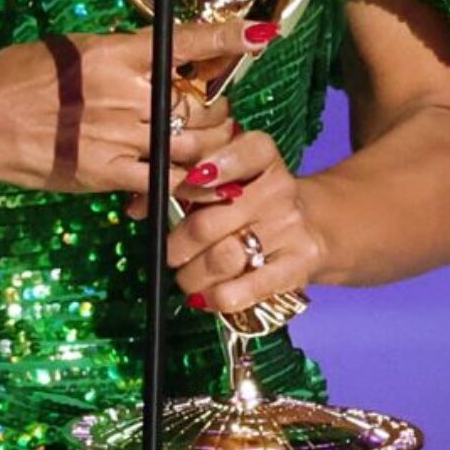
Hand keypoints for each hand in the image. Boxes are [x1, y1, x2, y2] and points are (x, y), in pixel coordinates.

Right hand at [0, 18, 265, 195]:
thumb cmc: (18, 76)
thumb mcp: (71, 50)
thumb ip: (117, 56)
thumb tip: (153, 56)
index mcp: (117, 54)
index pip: (186, 43)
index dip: (229, 38)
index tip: (263, 33)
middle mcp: (127, 93)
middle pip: (201, 104)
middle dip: (218, 110)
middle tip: (213, 112)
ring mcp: (120, 136)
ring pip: (193, 145)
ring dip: (211, 148)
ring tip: (209, 148)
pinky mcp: (107, 173)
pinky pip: (165, 182)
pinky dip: (189, 184)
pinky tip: (201, 185)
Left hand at [163, 128, 327, 316]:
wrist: (313, 224)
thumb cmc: (250, 198)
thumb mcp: (227, 176)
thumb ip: (184, 182)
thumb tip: (136, 206)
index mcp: (262, 154)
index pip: (241, 152)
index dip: (209, 168)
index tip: (186, 182)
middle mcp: (280, 188)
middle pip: (211, 219)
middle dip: (177, 243)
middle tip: (168, 252)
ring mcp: (290, 228)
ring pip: (224, 257)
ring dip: (192, 275)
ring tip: (184, 277)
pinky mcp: (297, 266)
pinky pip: (246, 288)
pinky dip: (216, 297)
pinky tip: (204, 296)